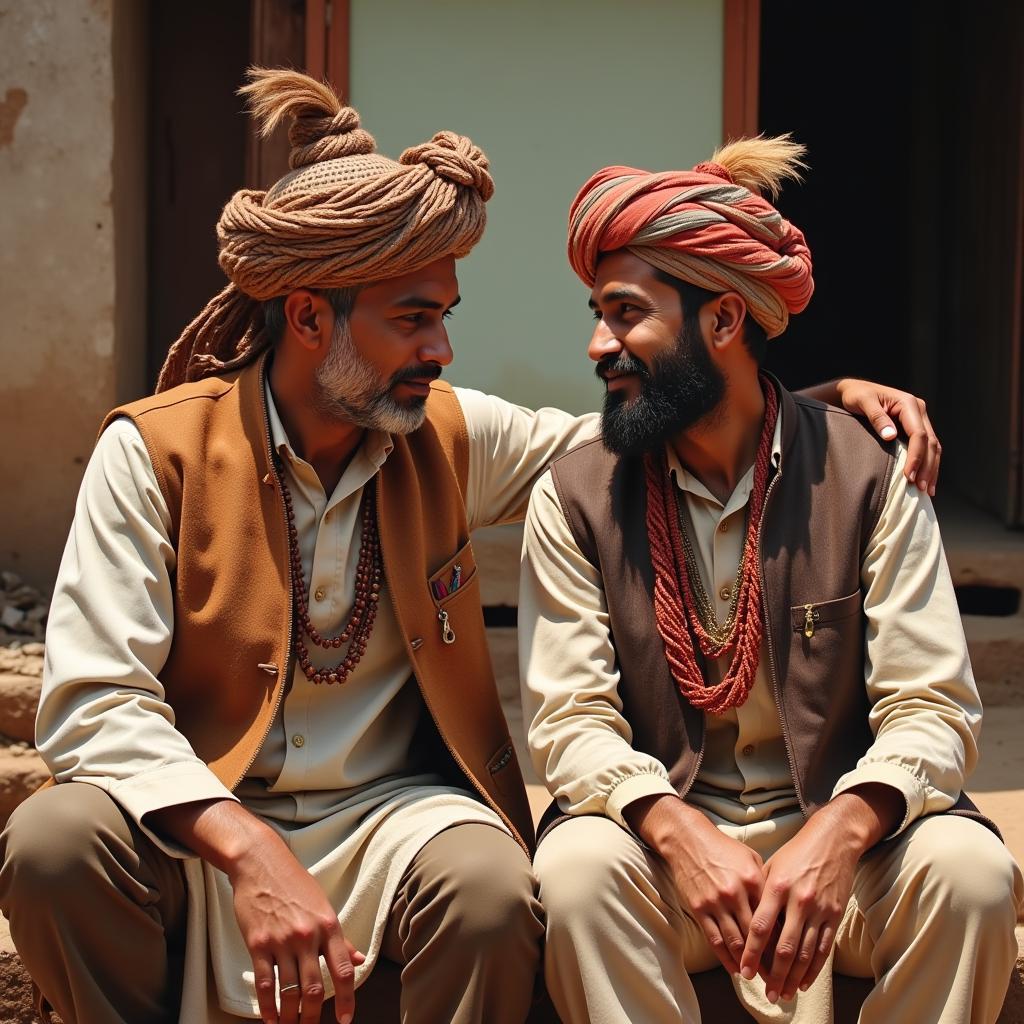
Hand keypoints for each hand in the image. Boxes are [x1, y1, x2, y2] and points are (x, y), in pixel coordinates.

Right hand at [229, 837, 365, 1023]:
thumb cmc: (295, 883)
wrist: (261, 863)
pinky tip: (271, 1019)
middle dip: (314, 1016)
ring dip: (291, 1016)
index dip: (348, 999)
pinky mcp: (258, 944)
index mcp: (329, 925)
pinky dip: (268, 1007)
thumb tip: (360, 959)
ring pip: (290, 991)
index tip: (346, 1020)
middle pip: (315, 988)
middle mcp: (308, 935)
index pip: (343, 969)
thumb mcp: (324, 905)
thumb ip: (340, 937)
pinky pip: (265, 983)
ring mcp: (282, 941)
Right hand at [625, 795, 764, 973]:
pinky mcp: (699, 908)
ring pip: (735, 942)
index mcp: (754, 880)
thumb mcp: (751, 858)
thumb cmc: (723, 848)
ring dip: (746, 964)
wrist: (688, 839)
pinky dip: (725, 957)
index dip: (781, 944)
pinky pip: (714, 939)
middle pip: (755, 936)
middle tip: (776, 980)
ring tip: (756, 978)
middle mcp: (736, 893)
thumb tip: (780, 910)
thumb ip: (765, 883)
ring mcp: (716, 902)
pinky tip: (734, 969)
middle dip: (767, 961)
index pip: (772, 919)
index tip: (789, 961)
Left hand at [740, 786, 901, 1003]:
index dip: (751, 952)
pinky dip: (814, 969)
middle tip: (767, 995)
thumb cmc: (795, 852)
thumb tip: (746, 922)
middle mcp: (798, 900)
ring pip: (805, 953)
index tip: (743, 971)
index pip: (760, 927)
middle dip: (773, 975)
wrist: (833, 840)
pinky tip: (804, 982)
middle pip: (784, 947)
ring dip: (794, 978)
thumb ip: (759, 894)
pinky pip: (823, 949)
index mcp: (777, 886)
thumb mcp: (770, 866)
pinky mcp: (835, 915)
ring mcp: (819, 910)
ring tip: (784, 995)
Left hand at [833, 379, 940, 495]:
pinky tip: (926, 479)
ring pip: (933, 446)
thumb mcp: (863, 402)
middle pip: (930, 443)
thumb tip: (890, 435)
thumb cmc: (856, 395)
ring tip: (927, 490)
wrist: (855, 390)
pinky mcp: (915, 426)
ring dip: (932, 468)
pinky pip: (927, 447)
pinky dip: (928, 463)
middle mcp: (918, 410)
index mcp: (909, 404)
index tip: (908, 477)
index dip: (916, 457)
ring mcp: (919, 418)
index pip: (919, 434)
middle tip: (921, 489)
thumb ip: (876, 417)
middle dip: (927, 467)